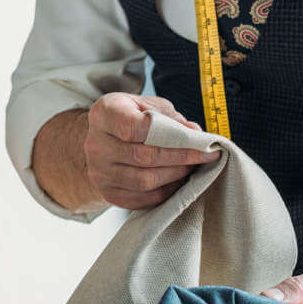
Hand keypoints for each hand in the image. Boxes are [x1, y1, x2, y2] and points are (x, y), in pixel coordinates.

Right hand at [82, 93, 217, 209]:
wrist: (103, 140)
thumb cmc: (129, 118)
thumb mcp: (146, 105)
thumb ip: (170, 117)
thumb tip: (195, 134)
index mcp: (104, 114)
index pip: (134, 127)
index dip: (170, 135)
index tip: (198, 138)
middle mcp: (96, 144)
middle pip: (143, 156)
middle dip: (181, 157)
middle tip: (206, 155)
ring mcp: (100, 172)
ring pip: (144, 180)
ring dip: (176, 175)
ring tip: (192, 167)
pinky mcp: (109, 193)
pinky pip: (143, 198)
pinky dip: (166, 191)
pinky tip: (178, 181)